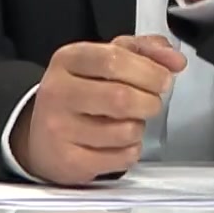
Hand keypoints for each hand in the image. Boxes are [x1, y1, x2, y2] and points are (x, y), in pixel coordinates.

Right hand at [13, 35, 186, 185]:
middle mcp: (58, 92)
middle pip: (121, 97)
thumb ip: (143, 51)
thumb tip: (175, 59)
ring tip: (129, 122)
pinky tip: (119, 143)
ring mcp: (60, 129)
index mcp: (68, 59)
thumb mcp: (104, 60)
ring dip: (139, 127)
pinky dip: (131, 150)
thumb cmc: (79, 93)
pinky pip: (121, 157)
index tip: (163, 78)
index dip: (147, 70)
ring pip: (125, 130)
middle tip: (151, 102)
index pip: (113, 59)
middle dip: (149, 102)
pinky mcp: (69, 161)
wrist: (38, 136)